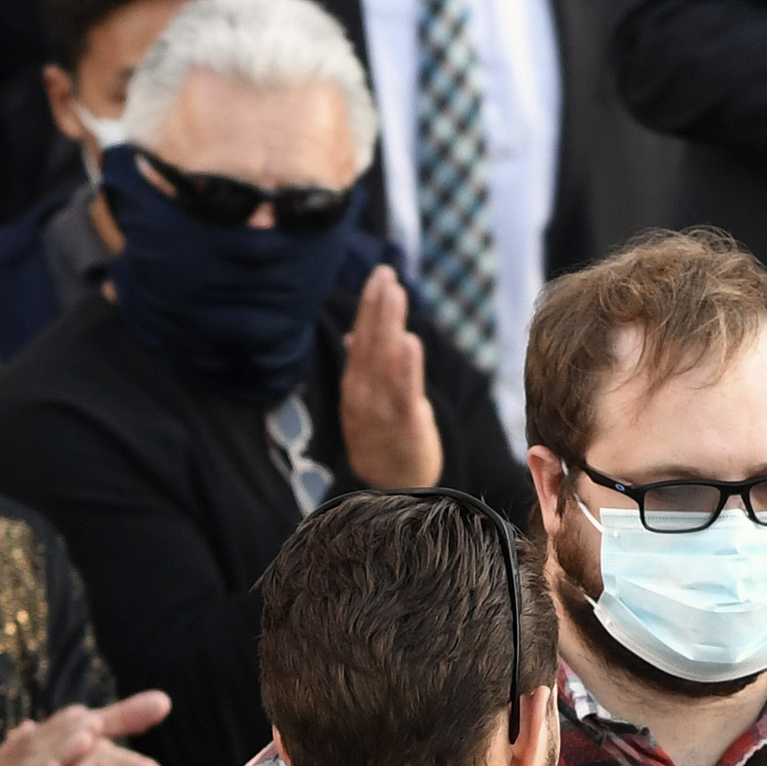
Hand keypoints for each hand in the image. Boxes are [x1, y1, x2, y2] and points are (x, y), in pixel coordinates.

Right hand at [338, 265, 440, 490]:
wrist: (391, 491)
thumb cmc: (384, 440)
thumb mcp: (369, 400)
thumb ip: (365, 365)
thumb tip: (355, 332)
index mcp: (355, 386)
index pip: (362, 338)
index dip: (369, 306)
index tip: (380, 277)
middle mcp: (364, 395)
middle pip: (370, 343)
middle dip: (377, 306)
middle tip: (386, 274)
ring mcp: (382, 410)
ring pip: (385, 360)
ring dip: (390, 325)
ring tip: (396, 293)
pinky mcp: (405, 426)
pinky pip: (404, 392)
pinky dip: (407, 367)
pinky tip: (410, 341)